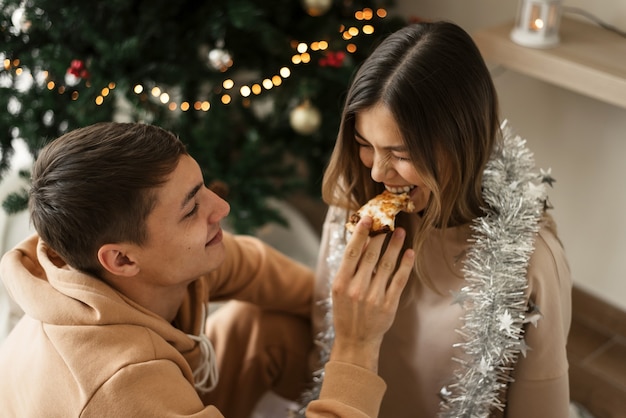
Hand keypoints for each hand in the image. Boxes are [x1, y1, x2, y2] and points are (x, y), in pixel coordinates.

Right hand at [329, 216, 413, 371]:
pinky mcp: (388, 305)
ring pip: (386, 265)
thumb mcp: (338, 291)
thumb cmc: (345, 313)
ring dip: (395, 246)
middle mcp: (357, 288)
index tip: (367, 218)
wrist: (355, 341)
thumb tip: (358, 243)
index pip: (351, 252)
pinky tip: (409, 253)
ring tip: (400, 232)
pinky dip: (405, 265)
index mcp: (341, 283)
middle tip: (387, 221)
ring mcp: (374, 297)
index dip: (360, 234)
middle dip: (379, 236)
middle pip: (370, 255)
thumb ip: (347, 270)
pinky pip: (399, 280)